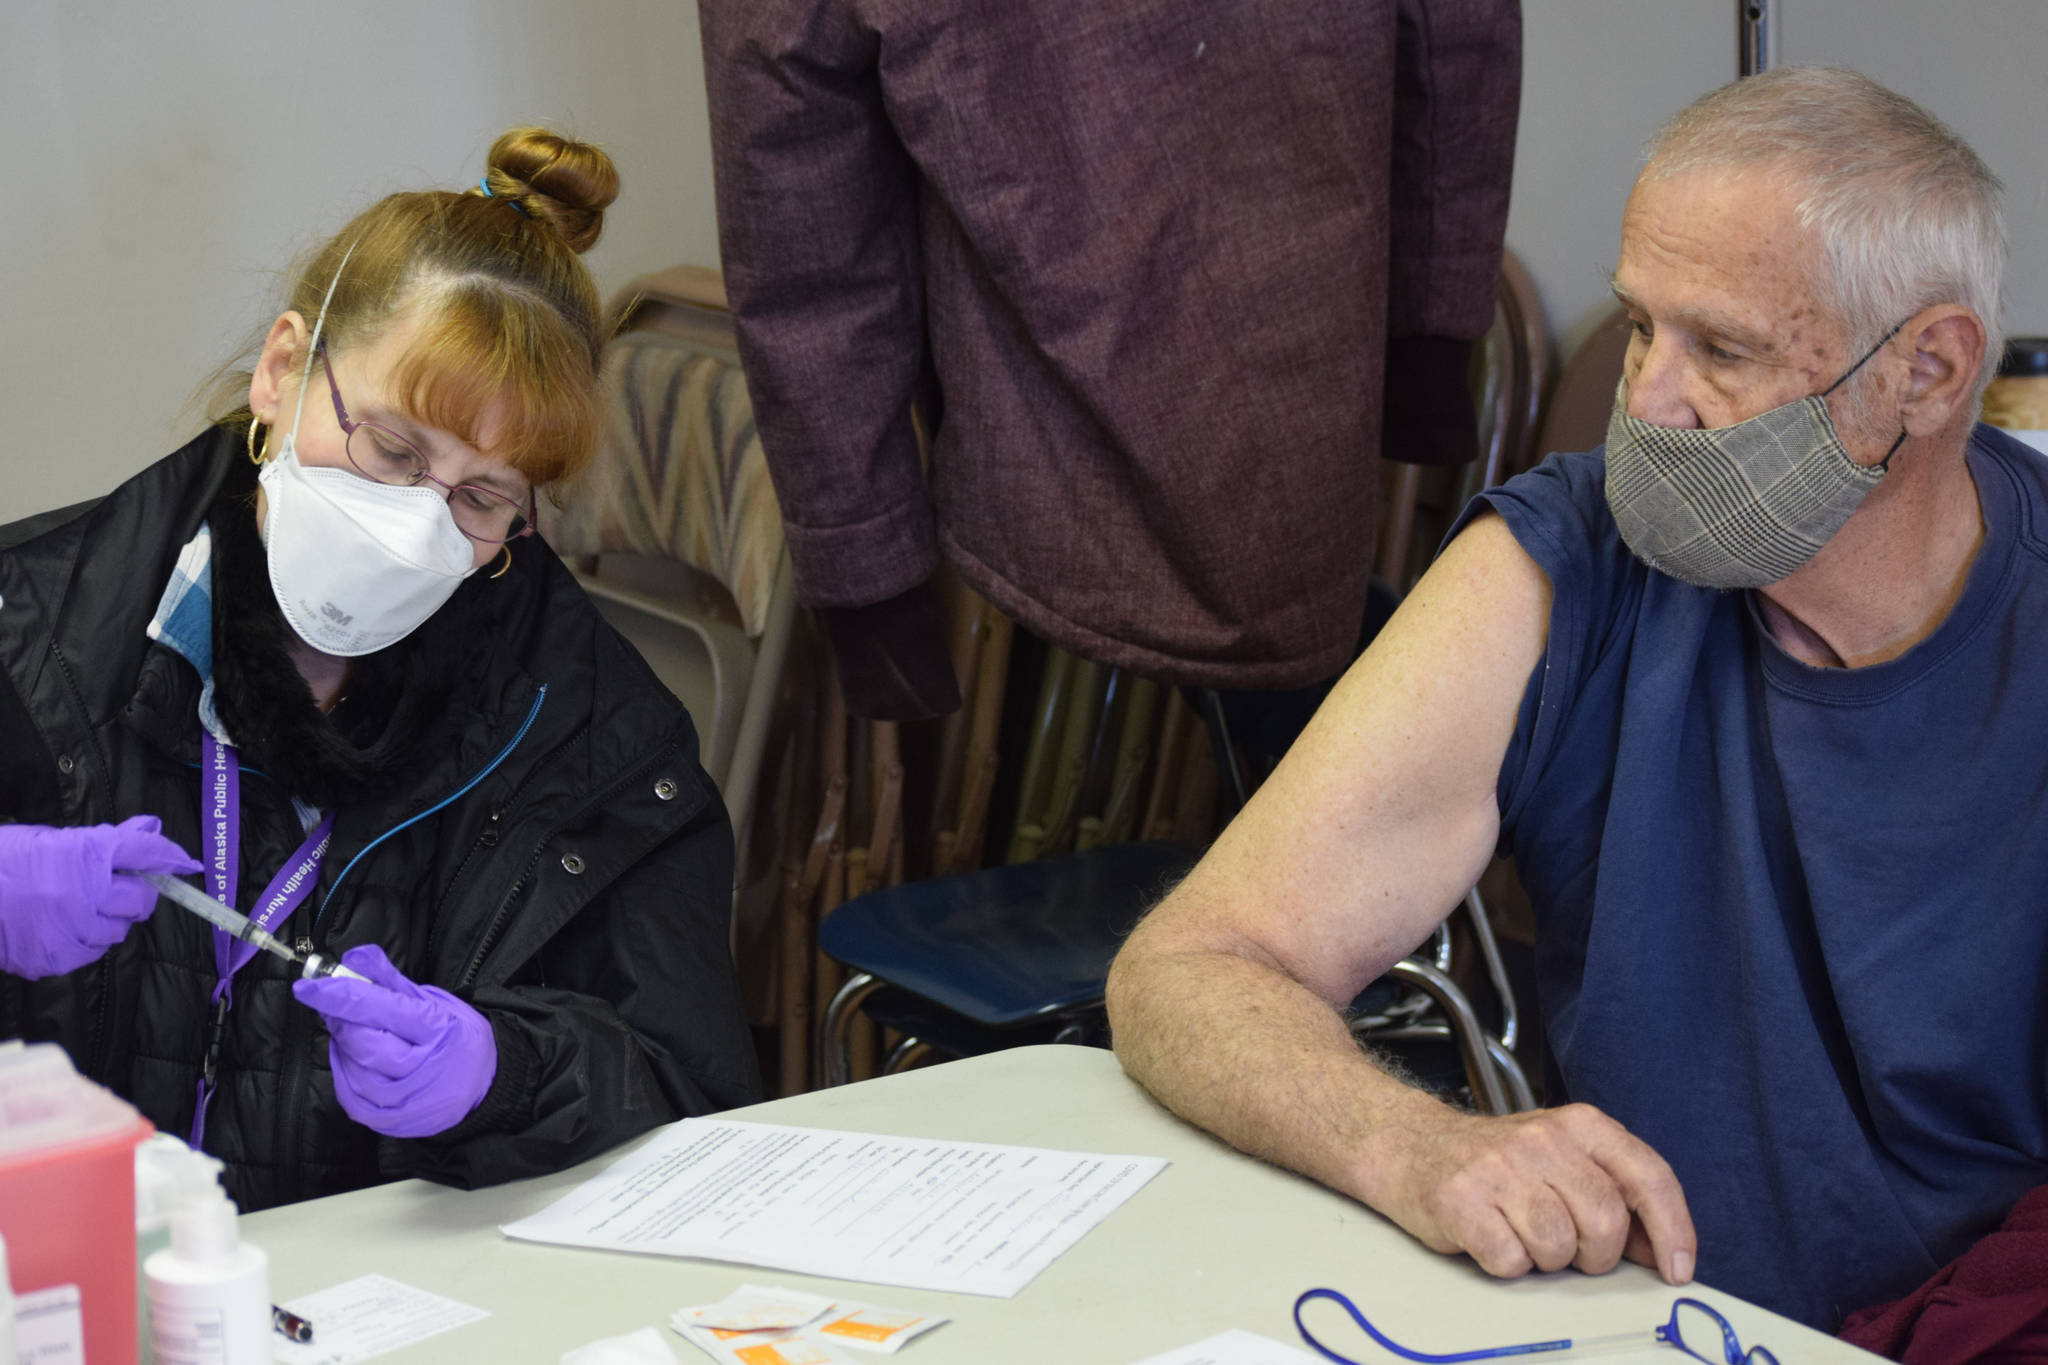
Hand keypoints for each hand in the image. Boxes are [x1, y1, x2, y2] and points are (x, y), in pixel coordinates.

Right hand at [0, 816, 199, 978]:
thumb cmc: (0, 861)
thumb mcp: (49, 839)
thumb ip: (103, 839)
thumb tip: (148, 827)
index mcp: (81, 854)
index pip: (143, 850)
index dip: (169, 856)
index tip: (188, 864)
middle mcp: (82, 894)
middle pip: (140, 900)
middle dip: (136, 894)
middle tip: (121, 889)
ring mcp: (68, 930)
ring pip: (117, 932)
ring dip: (109, 920)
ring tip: (78, 908)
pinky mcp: (52, 959)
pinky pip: (89, 954)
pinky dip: (83, 942)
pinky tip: (60, 928)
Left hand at [292, 945, 496, 1138]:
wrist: (484, 1087)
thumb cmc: (456, 1037)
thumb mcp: (436, 1001)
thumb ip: (392, 980)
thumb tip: (355, 957)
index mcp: (440, 1029)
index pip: (383, 1008)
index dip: (341, 996)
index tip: (309, 986)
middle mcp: (427, 1067)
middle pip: (366, 1044)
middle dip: (341, 1022)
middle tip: (334, 1007)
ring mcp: (410, 1100)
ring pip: (355, 1072)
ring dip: (343, 1048)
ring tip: (352, 1033)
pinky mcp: (395, 1122)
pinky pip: (352, 1098)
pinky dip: (344, 1074)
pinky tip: (351, 1059)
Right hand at [1362, 1100, 1696, 1284]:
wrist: (1410, 1145)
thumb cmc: (1497, 1161)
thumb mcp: (1563, 1158)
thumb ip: (1615, 1194)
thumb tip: (1662, 1251)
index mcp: (1580, 1125)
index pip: (1648, 1176)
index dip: (1672, 1230)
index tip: (1676, 1270)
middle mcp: (1543, 1139)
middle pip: (1605, 1223)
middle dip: (1594, 1254)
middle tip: (1567, 1246)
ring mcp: (1500, 1168)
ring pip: (1558, 1248)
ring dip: (1544, 1259)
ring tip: (1520, 1233)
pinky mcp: (1462, 1201)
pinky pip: (1511, 1262)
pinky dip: (1505, 1264)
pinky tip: (1491, 1237)